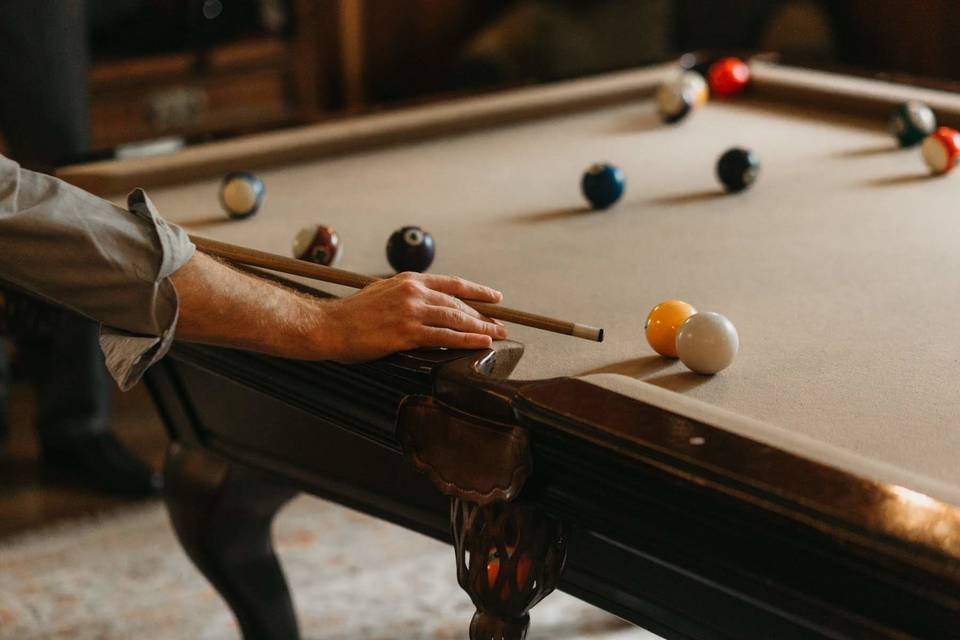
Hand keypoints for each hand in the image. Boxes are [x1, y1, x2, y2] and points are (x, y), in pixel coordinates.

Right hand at [316, 272, 506, 362]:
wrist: (329, 326)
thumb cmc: (352, 314)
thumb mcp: (381, 292)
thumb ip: (405, 295)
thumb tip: (423, 302)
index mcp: (409, 280)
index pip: (452, 284)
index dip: (477, 291)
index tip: (495, 297)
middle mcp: (413, 292)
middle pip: (458, 303)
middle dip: (483, 315)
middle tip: (500, 325)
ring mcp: (411, 312)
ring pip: (456, 319)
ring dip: (481, 328)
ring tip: (497, 336)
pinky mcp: (407, 333)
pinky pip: (445, 337)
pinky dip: (467, 340)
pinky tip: (481, 344)